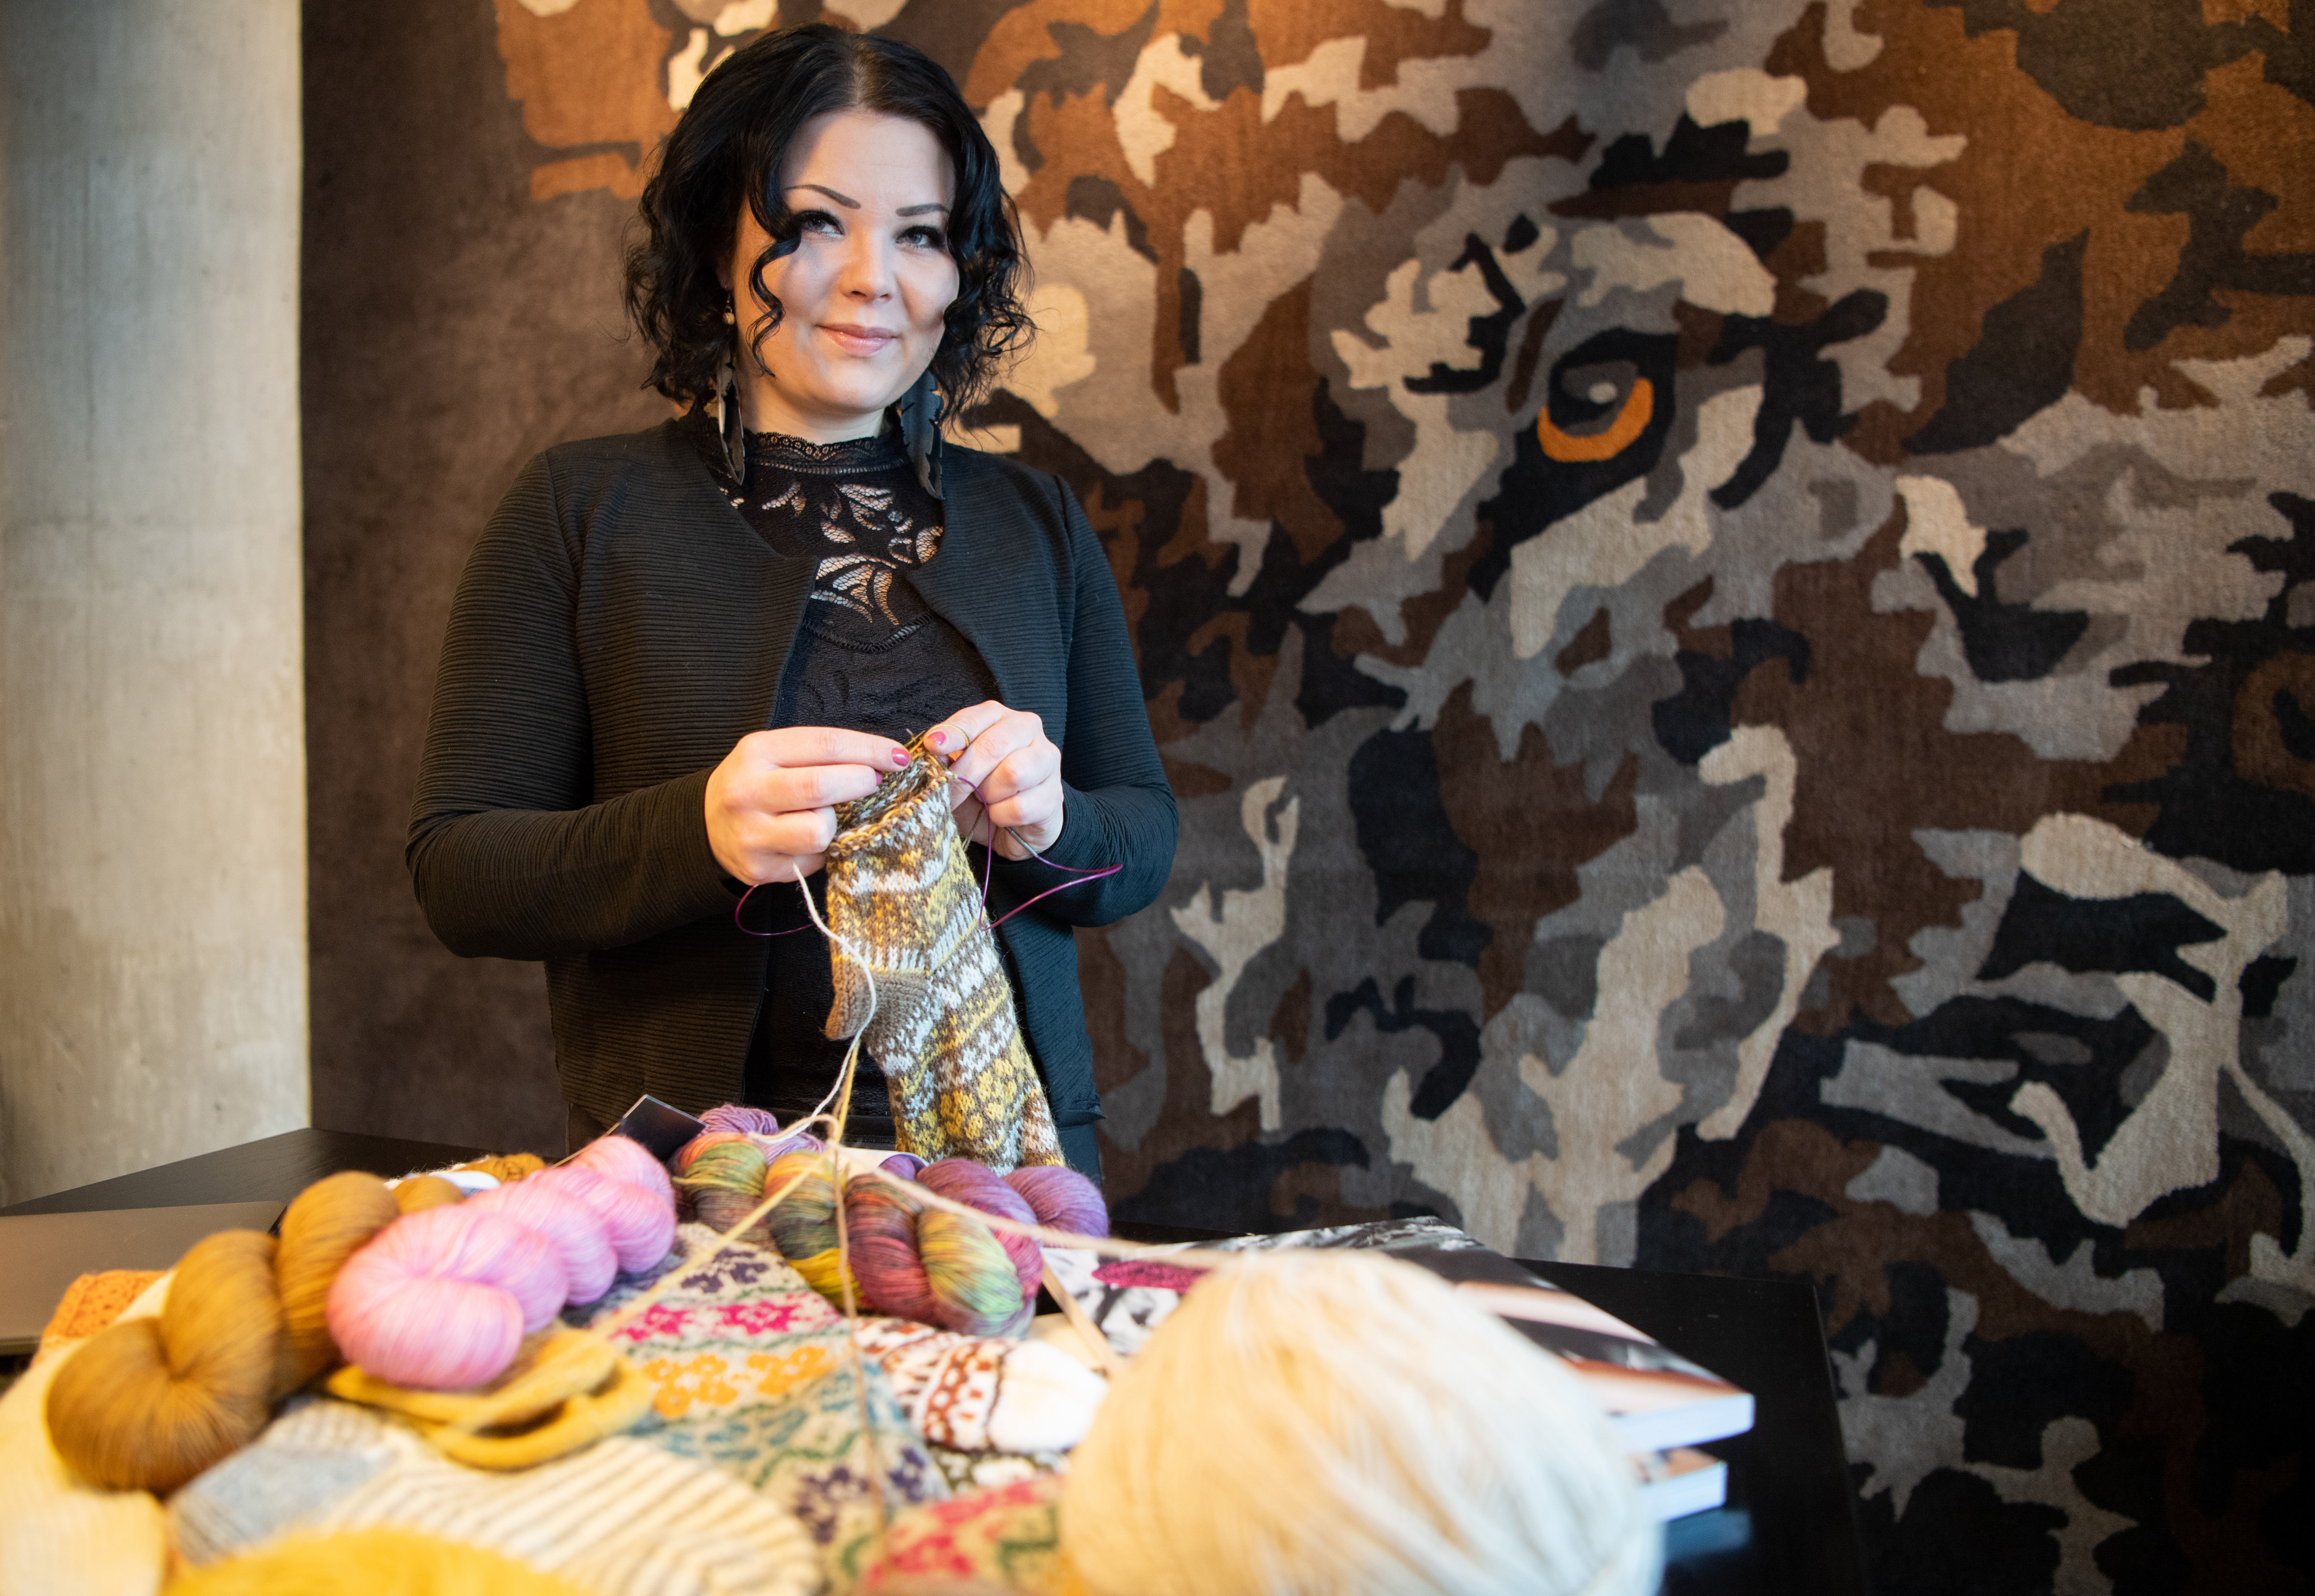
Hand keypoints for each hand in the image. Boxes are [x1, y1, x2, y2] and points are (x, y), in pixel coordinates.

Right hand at [705, 727, 910, 884]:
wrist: (706, 825)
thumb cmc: (757, 783)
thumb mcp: (776, 753)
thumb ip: (821, 754)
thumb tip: (881, 763)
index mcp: (757, 752)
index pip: (825, 745)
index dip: (870, 750)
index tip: (898, 756)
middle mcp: (748, 791)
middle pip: (822, 786)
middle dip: (861, 783)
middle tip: (873, 783)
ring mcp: (751, 833)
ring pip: (819, 831)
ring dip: (837, 823)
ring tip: (827, 815)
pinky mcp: (760, 868)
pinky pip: (813, 860)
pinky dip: (824, 850)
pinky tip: (812, 840)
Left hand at [927, 701, 1063, 858]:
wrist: (1014, 827)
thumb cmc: (982, 793)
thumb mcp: (957, 773)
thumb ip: (945, 759)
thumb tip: (932, 752)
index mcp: (999, 717)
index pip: (975, 718)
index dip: (952, 733)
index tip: (932, 746)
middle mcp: (1027, 729)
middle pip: (992, 747)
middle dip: (965, 775)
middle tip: (949, 794)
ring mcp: (1046, 759)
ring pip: (1011, 774)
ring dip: (988, 795)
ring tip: (985, 801)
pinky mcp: (1054, 793)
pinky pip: (1019, 806)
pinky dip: (1001, 816)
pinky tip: (1001, 815)